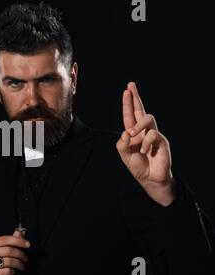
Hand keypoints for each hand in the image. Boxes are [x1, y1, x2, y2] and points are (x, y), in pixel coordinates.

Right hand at [0, 230, 29, 274]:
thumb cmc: (1, 264)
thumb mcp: (6, 251)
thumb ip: (13, 240)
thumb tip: (21, 231)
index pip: (5, 239)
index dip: (18, 241)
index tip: (27, 244)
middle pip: (8, 250)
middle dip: (20, 254)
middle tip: (25, 258)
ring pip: (9, 261)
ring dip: (19, 264)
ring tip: (21, 266)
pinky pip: (7, 271)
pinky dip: (12, 271)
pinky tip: (13, 271)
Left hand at [116, 82, 175, 205]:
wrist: (150, 179)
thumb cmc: (138, 166)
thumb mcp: (124, 155)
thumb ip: (121, 144)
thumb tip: (126, 132)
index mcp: (134, 133)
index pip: (130, 115)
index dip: (128, 104)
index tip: (127, 90)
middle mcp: (144, 131)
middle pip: (141, 110)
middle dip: (136, 97)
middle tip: (130, 86)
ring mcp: (154, 135)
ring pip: (148, 118)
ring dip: (137, 125)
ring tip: (132, 134)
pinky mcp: (162, 141)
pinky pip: (153, 134)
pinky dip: (145, 142)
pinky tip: (144, 150)